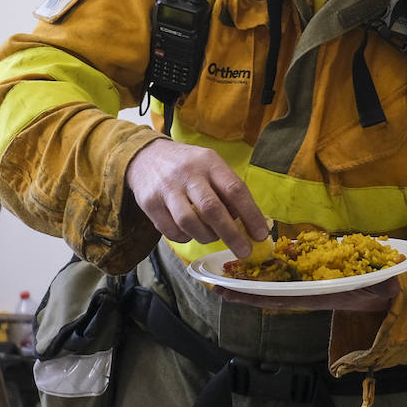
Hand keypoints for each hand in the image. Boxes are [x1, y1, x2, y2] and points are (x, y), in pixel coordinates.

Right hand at [127, 139, 266, 258]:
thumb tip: (247, 222)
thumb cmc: (187, 165)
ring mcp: (167, 188)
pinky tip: (190, 232)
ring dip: (207, 237)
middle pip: (212, 209)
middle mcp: (188, 174)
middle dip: (231, 235)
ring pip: (190, 223)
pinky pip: (171, 231)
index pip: (235, 189)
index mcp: (209, 162)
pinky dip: (185, 237)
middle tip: (244, 251)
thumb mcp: (210, 165)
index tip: (260, 234)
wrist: (145, 156)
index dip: (251, 214)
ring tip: (213, 237)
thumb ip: (227, 189)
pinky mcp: (150, 203)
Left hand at [213, 279, 399, 312]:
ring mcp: (308, 286)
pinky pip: (285, 276)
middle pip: (270, 293)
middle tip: (216, 286)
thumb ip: (382, 286)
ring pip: (274, 285)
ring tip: (227, 276)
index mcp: (319, 296)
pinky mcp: (310, 278)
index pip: (283, 298)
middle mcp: (308, 293)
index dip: (256, 297)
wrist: (382, 297)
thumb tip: (389, 285)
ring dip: (251, 282)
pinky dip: (268, 271)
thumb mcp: (380, 287)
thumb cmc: (379, 290)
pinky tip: (253, 265)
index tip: (231, 294)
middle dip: (244, 291)